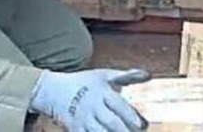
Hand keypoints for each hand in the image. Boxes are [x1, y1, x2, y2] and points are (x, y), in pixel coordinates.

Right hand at [29, 68, 150, 131]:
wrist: (54, 91)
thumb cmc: (85, 82)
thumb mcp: (104, 75)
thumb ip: (127, 76)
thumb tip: (148, 75)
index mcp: (102, 92)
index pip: (117, 104)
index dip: (130, 115)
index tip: (142, 125)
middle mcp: (92, 107)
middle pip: (110, 122)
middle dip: (124, 130)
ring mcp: (83, 120)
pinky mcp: (76, 130)